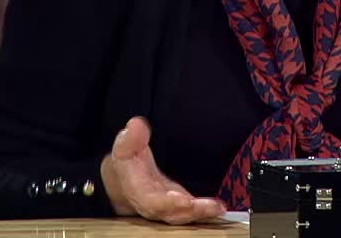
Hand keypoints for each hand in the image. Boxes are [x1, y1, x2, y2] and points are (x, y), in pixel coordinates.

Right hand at [99, 117, 225, 223]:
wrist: (122, 179)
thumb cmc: (125, 164)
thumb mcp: (124, 146)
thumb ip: (131, 138)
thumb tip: (136, 125)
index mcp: (137, 190)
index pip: (150, 201)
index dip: (167, 203)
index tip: (184, 200)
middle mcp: (152, 203)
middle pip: (170, 212)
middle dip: (190, 211)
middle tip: (211, 207)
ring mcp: (165, 207)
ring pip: (181, 215)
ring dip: (201, 213)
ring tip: (218, 208)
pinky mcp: (176, 205)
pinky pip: (189, 211)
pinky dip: (203, 212)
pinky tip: (218, 208)